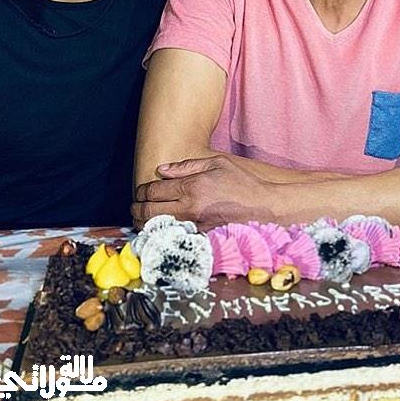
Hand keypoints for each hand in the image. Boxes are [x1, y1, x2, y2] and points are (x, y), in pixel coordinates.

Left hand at [132, 155, 275, 230]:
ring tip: (142, 218)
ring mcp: (194, 225)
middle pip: (148, 211)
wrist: (264, 207)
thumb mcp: (217, 163)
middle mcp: (190, 207)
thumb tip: (162, 170)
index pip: (153, 190)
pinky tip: (160, 229)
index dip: (142, 190)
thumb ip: (187, 166)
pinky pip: (172, 236)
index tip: (141, 191)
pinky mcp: (200, 237)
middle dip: (137, 208)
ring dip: (144, 223)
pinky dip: (161, 233)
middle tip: (135, 206)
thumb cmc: (242, 183)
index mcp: (192, 186)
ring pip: (156, 227)